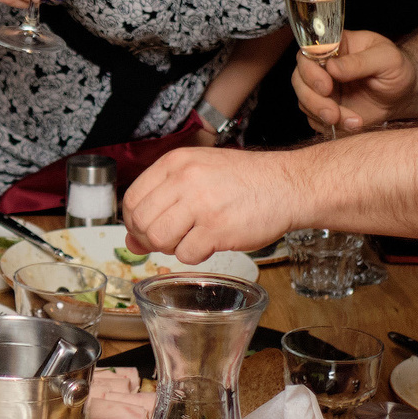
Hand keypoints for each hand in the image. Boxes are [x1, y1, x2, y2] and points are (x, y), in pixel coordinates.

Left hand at [121, 147, 301, 261]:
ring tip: (189, 240)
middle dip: (149, 238)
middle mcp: (184, 180)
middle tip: (168, 239)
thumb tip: (131, 241)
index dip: (133, 221)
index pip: (131, 198)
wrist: (286, 185)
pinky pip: (186, 254)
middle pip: (141, 221)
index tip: (145, 229)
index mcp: (175, 163)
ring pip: (159, 239)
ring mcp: (201, 204)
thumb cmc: (244, 180)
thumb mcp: (197, 176)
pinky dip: (194, 256)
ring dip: (170, 247)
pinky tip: (208, 244)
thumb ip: (162, 202)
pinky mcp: (217, 229)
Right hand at [293, 28, 414, 133]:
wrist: (404, 95)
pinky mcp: (325, 108)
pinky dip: (331, 126)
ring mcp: (322, 88)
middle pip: (299, 79)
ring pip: (304, 101)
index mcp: (335, 46)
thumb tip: (332, 67)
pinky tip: (353, 124)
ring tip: (353, 121)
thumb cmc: (397, 69)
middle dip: (313, 99)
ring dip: (323, 115)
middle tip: (333, 112)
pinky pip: (315, 119)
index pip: (308, 52)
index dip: (310, 70)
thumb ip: (360, 61)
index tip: (326, 86)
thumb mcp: (387, 59)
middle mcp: (323, 66)